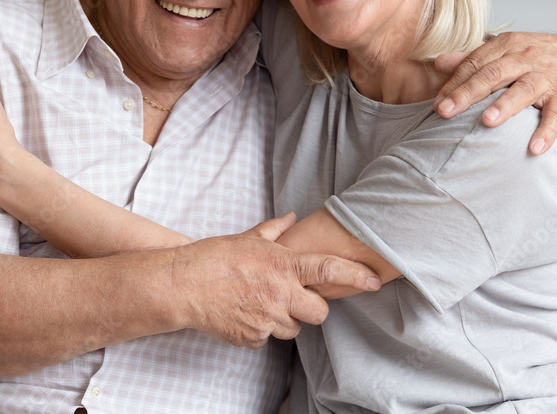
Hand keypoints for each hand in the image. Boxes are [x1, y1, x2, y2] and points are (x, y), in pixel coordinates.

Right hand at [173, 213, 381, 347]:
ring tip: (261, 303)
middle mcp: (279, 293)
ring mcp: (266, 319)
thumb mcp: (247, 238)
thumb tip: (291, 218)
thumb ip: (274, 231)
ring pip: (294, 329)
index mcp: (282, 265)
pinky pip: (267, 339)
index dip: (355, 276)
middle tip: (297, 299)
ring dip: (285, 320)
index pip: (328, 269)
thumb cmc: (213, 258)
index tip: (374, 280)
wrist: (182, 285)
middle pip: (319, 313)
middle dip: (313, 308)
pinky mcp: (252, 338)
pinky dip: (261, 329)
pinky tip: (244, 313)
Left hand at [433, 32, 556, 155]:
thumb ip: (471, 61)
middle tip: (446, 112)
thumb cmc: (528, 62)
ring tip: (487, 121)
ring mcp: (548, 75)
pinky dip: (546, 131)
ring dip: (505, 106)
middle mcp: (526, 57)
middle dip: (468, 93)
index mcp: (506, 46)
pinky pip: (556, 114)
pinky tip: (534, 148)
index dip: (455, 84)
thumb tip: (438, 62)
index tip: (438, 105)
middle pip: (494, 74)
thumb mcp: (502, 56)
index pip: (476, 64)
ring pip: (524, 90)